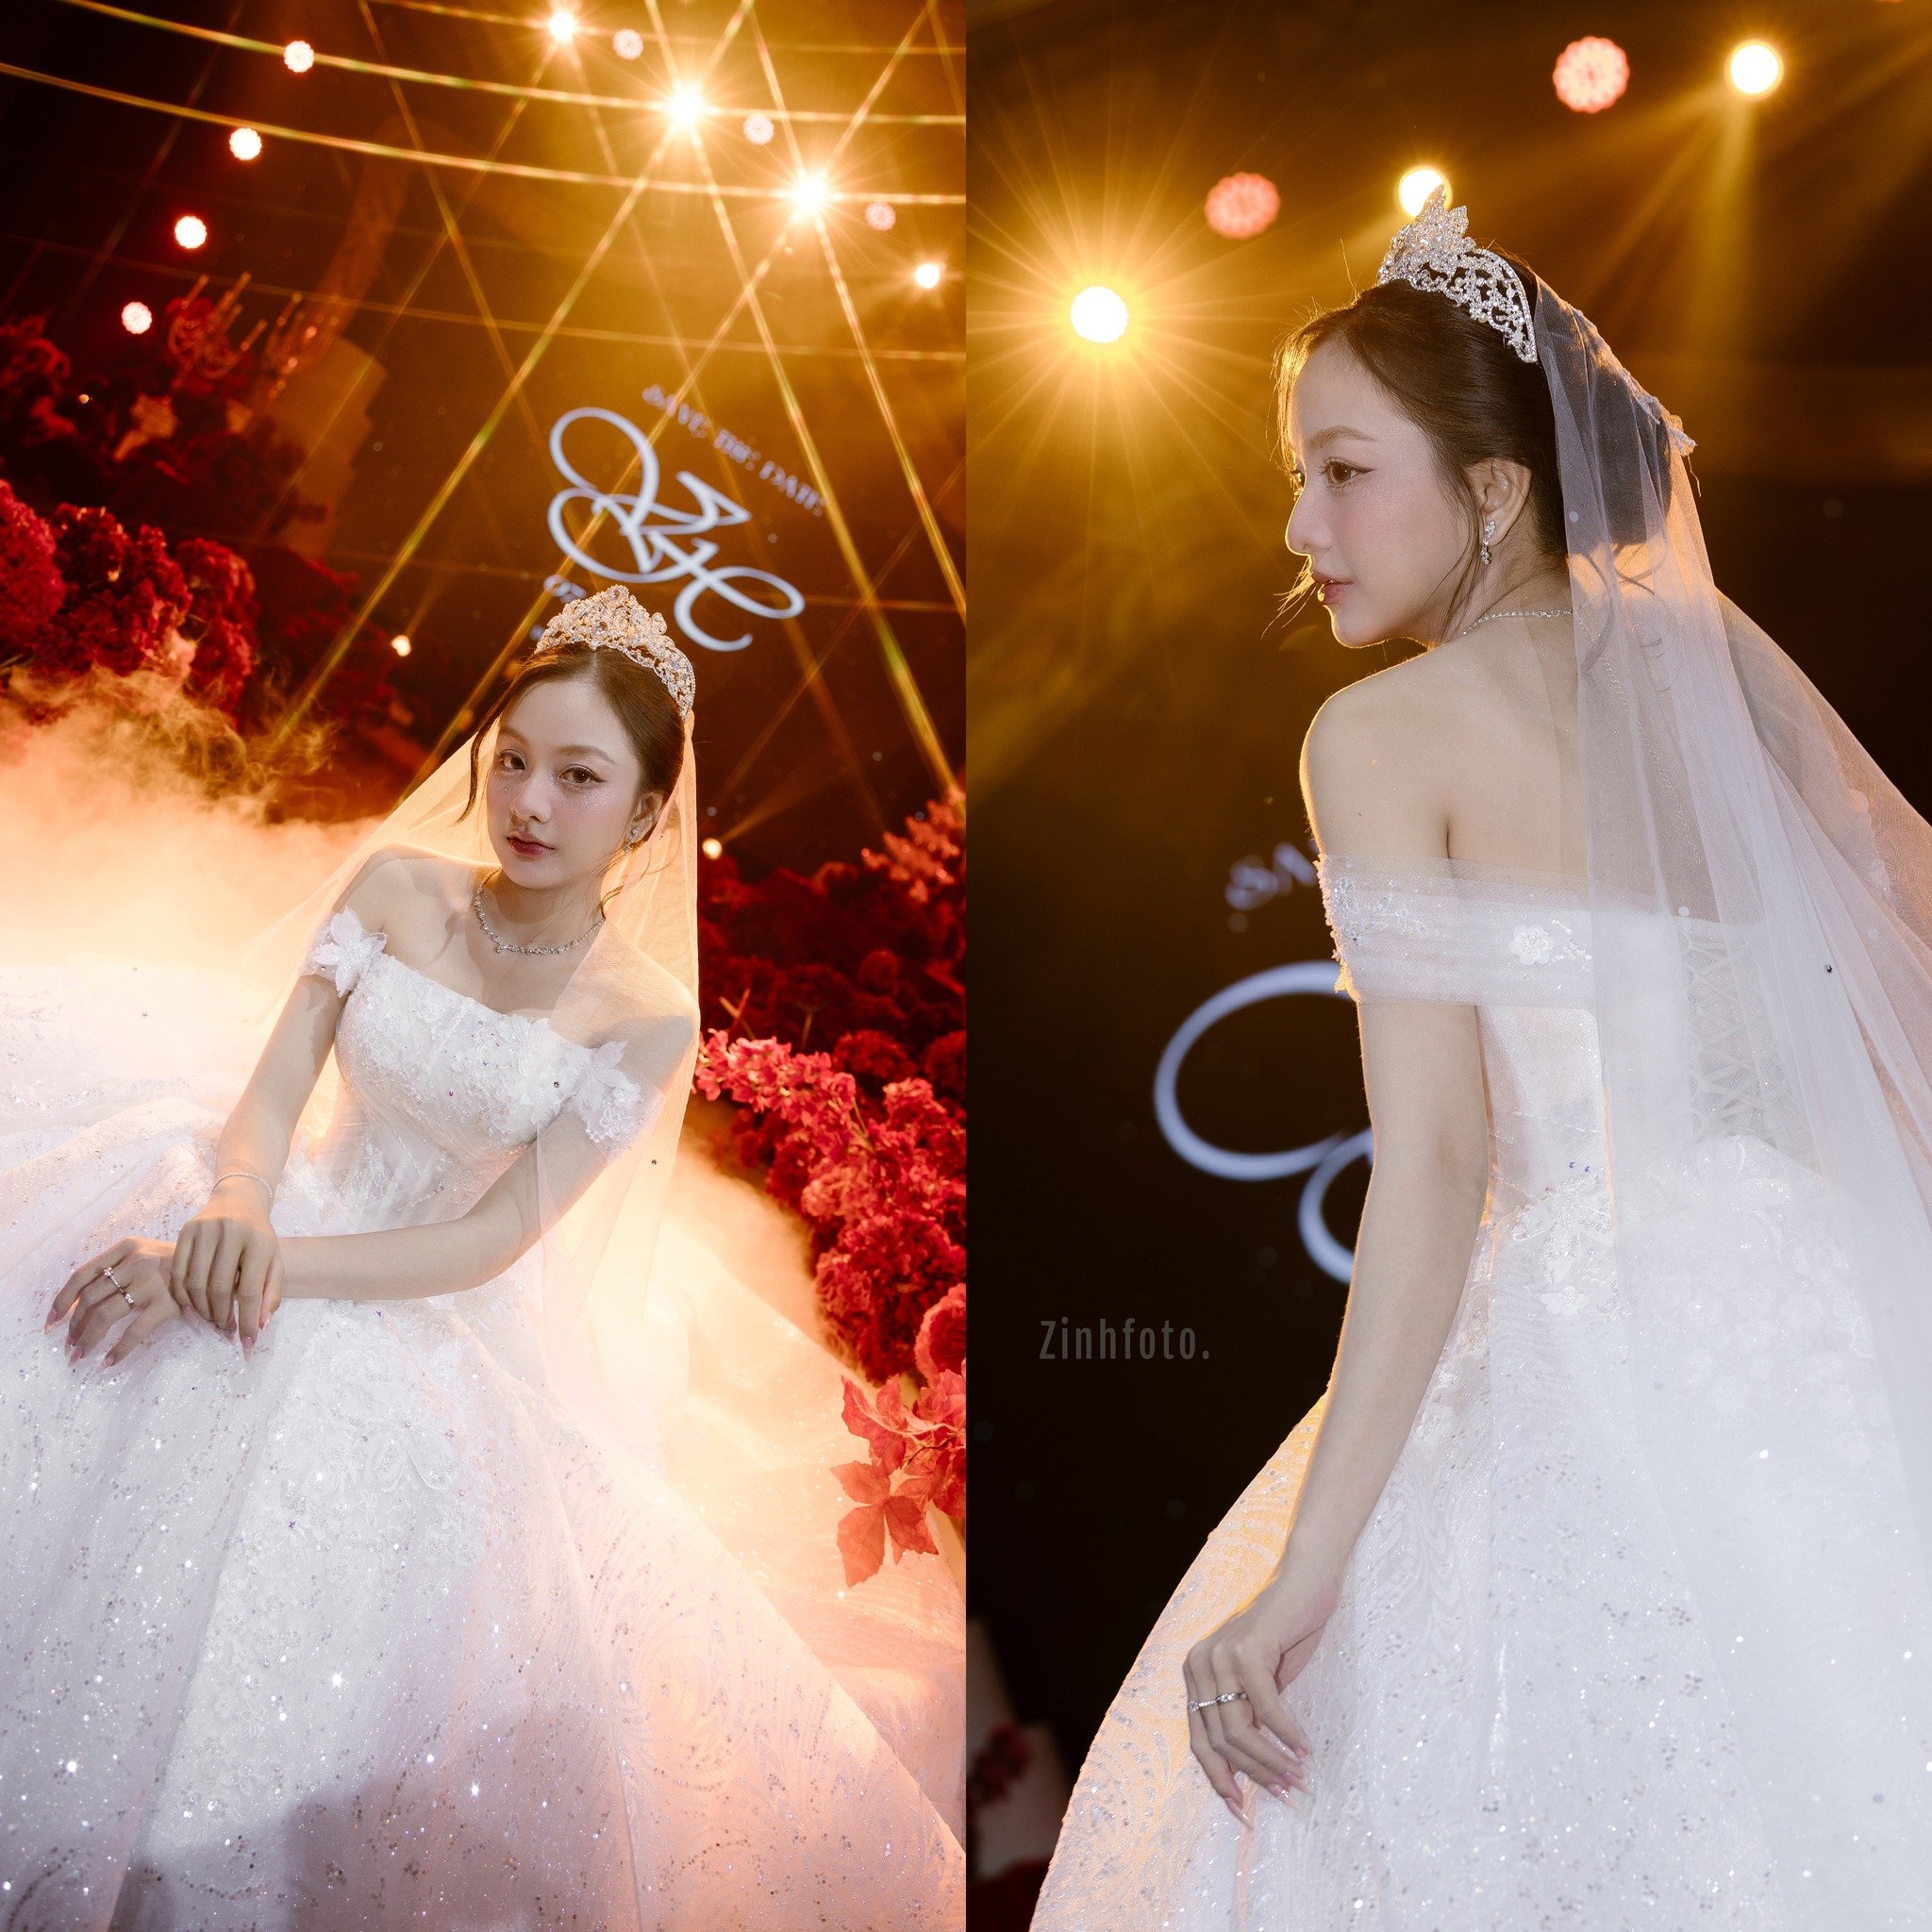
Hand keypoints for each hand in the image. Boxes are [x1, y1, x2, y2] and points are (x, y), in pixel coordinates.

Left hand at [46, 1237, 180, 1366]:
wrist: (219, 1266)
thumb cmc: (176, 1264)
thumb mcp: (145, 1254)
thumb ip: (116, 1269)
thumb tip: (75, 1305)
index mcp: (127, 1247)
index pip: (82, 1274)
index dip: (62, 1300)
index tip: (51, 1322)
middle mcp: (137, 1261)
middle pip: (91, 1298)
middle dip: (74, 1326)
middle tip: (69, 1346)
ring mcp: (153, 1282)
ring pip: (106, 1315)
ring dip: (88, 1339)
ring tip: (81, 1355)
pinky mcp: (169, 1304)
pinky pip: (134, 1332)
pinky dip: (118, 1350)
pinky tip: (108, 1361)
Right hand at [171, 1177, 283, 1349]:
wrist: (239, 1201)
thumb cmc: (259, 1237)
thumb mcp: (274, 1261)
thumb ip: (271, 1293)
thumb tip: (260, 1325)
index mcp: (260, 1241)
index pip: (251, 1290)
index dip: (247, 1320)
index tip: (247, 1343)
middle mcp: (231, 1232)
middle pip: (219, 1289)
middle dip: (221, 1317)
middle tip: (225, 1330)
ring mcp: (205, 1230)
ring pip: (195, 1283)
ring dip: (202, 1310)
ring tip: (211, 1320)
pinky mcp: (185, 1231)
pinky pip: (177, 1272)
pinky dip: (182, 1296)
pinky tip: (191, 1308)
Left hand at [1183, 1568, 1337, 1821]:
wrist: (1305, 1583)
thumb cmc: (1285, 1636)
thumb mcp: (1258, 1684)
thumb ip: (1246, 1718)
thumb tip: (1248, 1775)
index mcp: (1195, 1674)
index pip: (1199, 1741)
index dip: (1220, 1779)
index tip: (1242, 1810)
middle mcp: (1199, 1664)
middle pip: (1220, 1741)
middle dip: (1255, 1774)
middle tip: (1287, 1794)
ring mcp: (1220, 1654)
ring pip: (1240, 1729)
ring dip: (1272, 1760)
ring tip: (1298, 1776)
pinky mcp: (1249, 1649)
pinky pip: (1266, 1706)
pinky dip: (1286, 1733)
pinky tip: (1303, 1747)